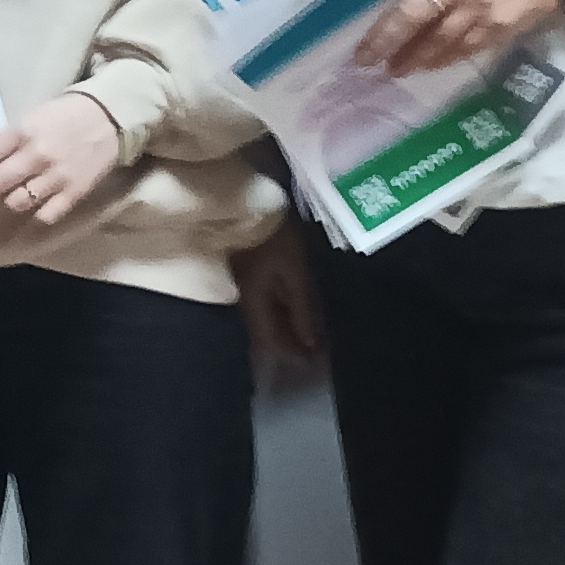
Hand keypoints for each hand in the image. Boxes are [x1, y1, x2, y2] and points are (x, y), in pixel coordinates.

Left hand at [0, 90, 127, 230]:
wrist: (110, 117)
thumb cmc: (64, 115)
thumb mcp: (30, 118)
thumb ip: (6, 140)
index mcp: (21, 132)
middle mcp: (35, 155)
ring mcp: (55, 177)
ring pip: (16, 202)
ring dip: (9, 200)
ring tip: (13, 192)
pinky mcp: (74, 193)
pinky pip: (44, 216)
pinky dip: (35, 214)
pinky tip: (34, 206)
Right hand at [233, 227, 324, 377]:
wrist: (251, 200)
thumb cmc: (276, 235)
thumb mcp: (294, 271)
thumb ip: (301, 308)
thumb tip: (310, 344)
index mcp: (253, 302)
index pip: (272, 342)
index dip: (293, 356)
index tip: (317, 364)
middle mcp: (245, 299)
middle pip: (267, 333)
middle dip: (292, 344)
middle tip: (319, 352)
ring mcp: (244, 285)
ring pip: (267, 318)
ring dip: (289, 328)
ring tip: (313, 332)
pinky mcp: (248, 273)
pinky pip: (267, 302)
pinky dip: (284, 311)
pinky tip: (297, 308)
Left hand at [358, 0, 561, 77]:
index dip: (383, 5)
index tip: (362, 22)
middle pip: (416, 14)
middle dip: (388, 38)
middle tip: (366, 58)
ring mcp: (478, 10)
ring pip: (438, 39)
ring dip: (412, 58)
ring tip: (393, 69)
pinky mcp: (495, 31)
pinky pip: (461, 51)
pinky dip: (440, 61)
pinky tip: (423, 68)